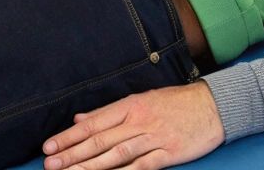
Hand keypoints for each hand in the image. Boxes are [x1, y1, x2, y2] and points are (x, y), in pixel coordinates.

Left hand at [43, 81, 223, 169]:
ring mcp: (153, 138)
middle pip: (100, 140)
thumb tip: (81, 118)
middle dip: (72, 154)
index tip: (49, 147)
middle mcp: (138, 121)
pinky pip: (142, 166)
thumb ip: (110, 112)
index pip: (93, 122)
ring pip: (116, 154)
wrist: (214, 105)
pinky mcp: (168, 153)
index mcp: (130, 106)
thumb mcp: (142, 99)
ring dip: (90, 166)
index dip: (69, 136)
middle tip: (50, 164)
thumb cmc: (177, 102)